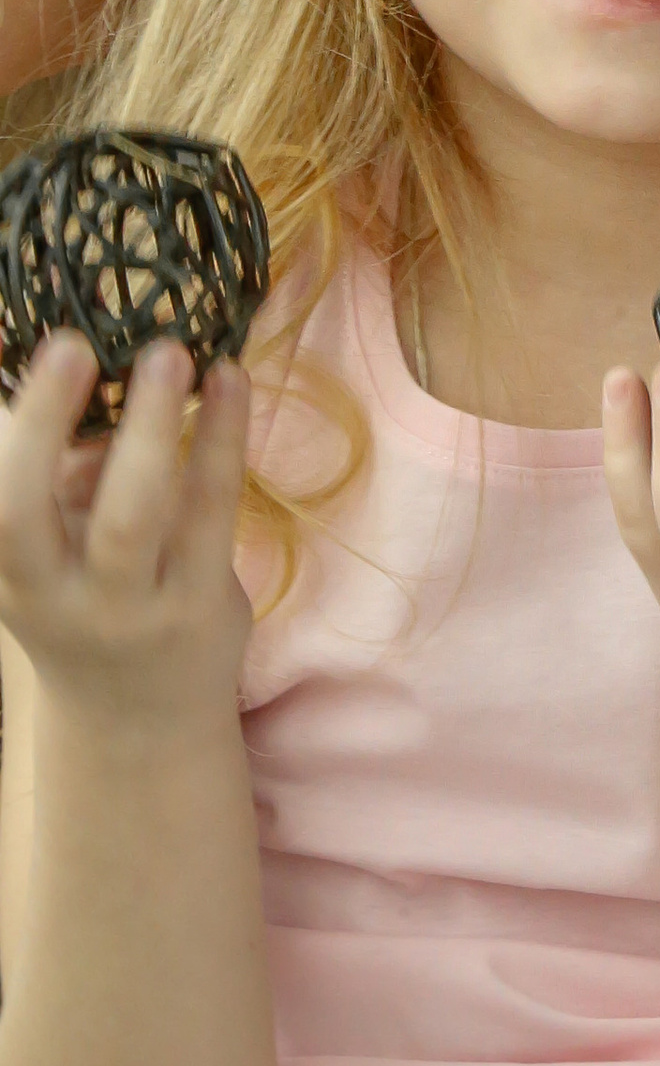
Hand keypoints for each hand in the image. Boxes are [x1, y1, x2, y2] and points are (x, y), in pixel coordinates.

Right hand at [0, 337, 251, 728]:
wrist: (140, 722)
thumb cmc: (92, 602)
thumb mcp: (58, 550)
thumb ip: (66, 476)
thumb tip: (99, 371)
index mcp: (13, 575)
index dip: (14, 428)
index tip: (46, 348)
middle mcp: (54, 597)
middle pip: (28, 516)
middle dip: (47, 426)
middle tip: (78, 343)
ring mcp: (128, 607)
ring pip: (132, 515)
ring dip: (151, 427)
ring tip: (174, 352)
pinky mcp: (199, 605)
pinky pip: (211, 512)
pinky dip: (220, 439)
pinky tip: (231, 381)